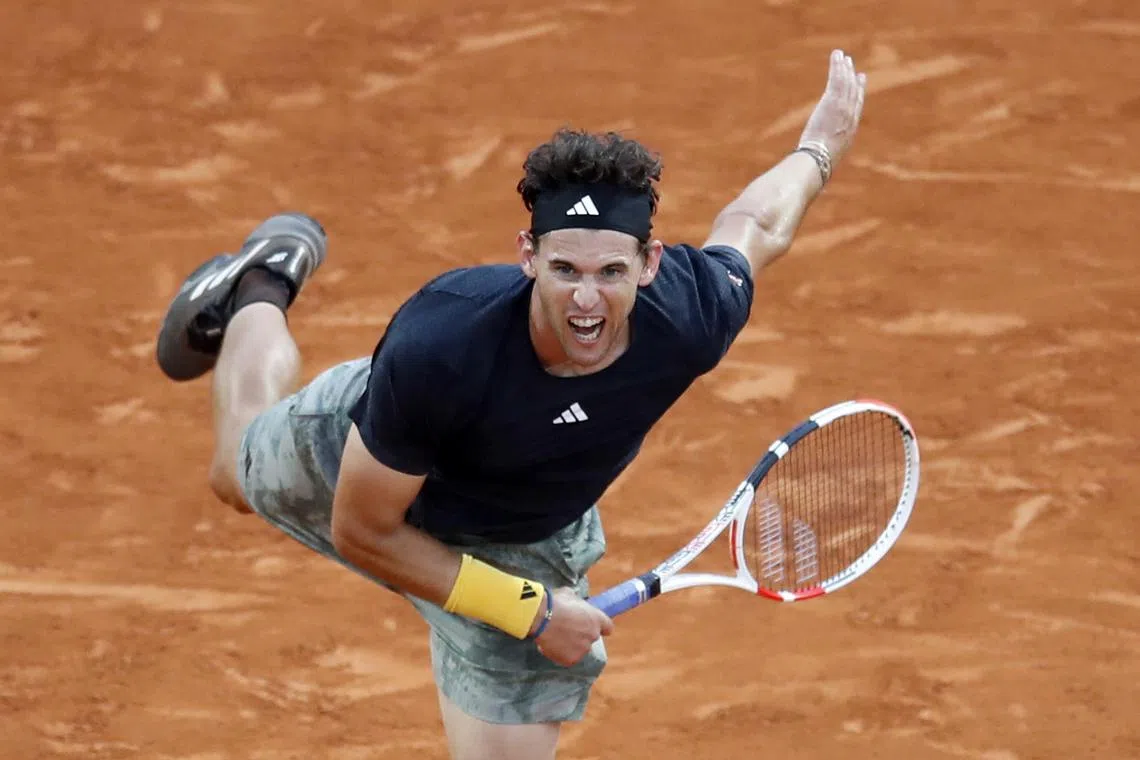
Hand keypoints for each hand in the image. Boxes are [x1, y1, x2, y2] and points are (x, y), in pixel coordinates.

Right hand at [532, 587, 613, 666]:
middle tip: (566, 630)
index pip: (608, 627)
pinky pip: (567, 658)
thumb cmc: (556, 604)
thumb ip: (575, 601)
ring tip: (555, 637)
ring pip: (579, 649)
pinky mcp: (571, 660)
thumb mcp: (568, 594)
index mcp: (596, 618)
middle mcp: (593, 635)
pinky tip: (550, 644)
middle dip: (581, 635)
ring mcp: (583, 649)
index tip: (592, 625)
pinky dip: (560, 654)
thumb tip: (572, 600)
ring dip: (570, 645)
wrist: (542, 618)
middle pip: (590, 638)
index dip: (600, 627)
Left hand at [798, 49, 866, 174]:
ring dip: (843, 67)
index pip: (857, 106)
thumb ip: (825, 151)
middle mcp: (850, 116)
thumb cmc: (819, 165)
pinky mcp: (832, 101)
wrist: (819, 160)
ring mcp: (842, 108)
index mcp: (850, 130)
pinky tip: (836, 55)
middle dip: (851, 75)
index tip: (860, 79)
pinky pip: (837, 79)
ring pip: (846, 82)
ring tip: (841, 55)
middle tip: (849, 63)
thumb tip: (815, 158)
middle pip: (853, 91)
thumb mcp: (826, 158)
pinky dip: (837, 66)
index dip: (859, 91)